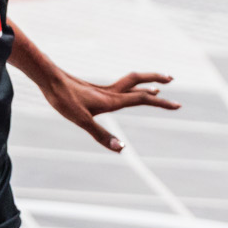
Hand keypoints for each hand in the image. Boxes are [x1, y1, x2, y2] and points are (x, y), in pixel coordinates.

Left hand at [38, 68, 178, 151]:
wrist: (50, 80)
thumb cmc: (64, 100)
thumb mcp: (81, 121)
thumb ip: (101, 134)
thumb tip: (121, 148)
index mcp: (113, 100)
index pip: (143, 99)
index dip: (161, 103)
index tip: (178, 105)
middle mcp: (112, 92)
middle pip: (140, 82)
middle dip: (157, 81)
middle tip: (171, 79)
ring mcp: (104, 89)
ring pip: (131, 81)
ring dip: (146, 81)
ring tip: (156, 85)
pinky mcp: (95, 89)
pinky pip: (121, 86)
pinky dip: (132, 86)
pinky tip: (126, 91)